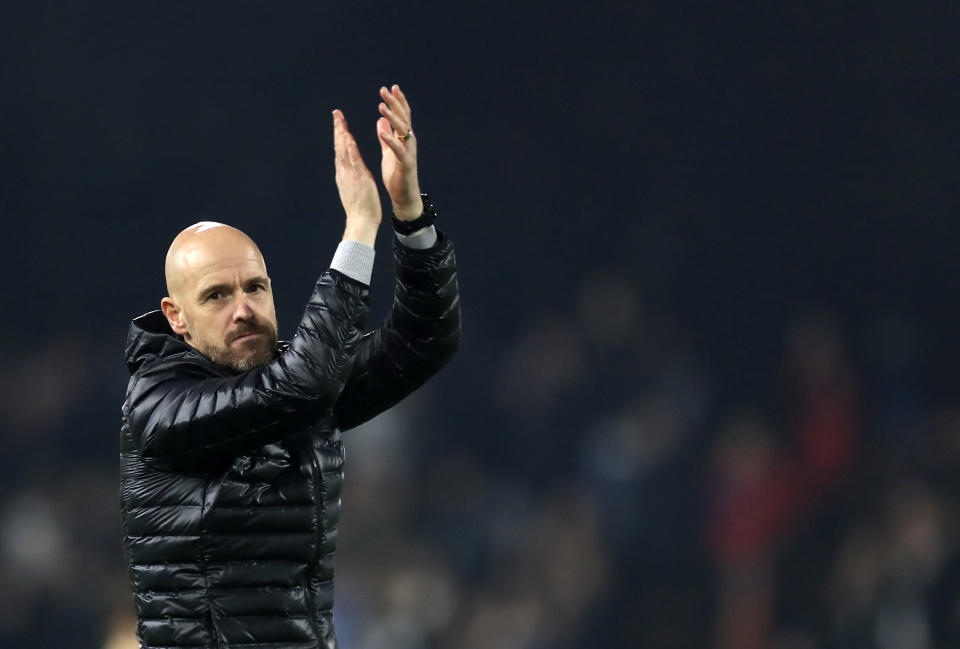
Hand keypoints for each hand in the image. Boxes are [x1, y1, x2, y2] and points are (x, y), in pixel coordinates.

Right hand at [333, 109, 380, 245]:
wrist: (360, 223)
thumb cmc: (361, 209)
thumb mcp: (357, 188)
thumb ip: (354, 175)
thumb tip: (354, 168)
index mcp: (345, 174)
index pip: (341, 151)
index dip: (340, 136)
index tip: (340, 122)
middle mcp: (344, 172)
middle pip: (339, 147)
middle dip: (338, 129)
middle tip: (336, 113)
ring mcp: (349, 175)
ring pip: (343, 151)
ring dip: (341, 133)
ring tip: (340, 119)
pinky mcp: (357, 179)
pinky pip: (353, 161)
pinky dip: (350, 148)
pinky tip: (349, 137)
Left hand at [377, 84, 422, 220]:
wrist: (404, 196)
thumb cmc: (397, 174)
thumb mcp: (389, 151)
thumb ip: (386, 135)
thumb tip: (381, 120)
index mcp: (404, 138)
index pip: (402, 115)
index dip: (397, 101)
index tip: (391, 87)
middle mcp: (409, 142)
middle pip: (403, 118)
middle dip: (394, 103)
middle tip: (385, 89)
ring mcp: (409, 152)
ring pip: (402, 130)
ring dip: (392, 117)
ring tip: (381, 106)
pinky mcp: (406, 163)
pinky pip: (398, 149)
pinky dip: (390, 139)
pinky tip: (382, 131)